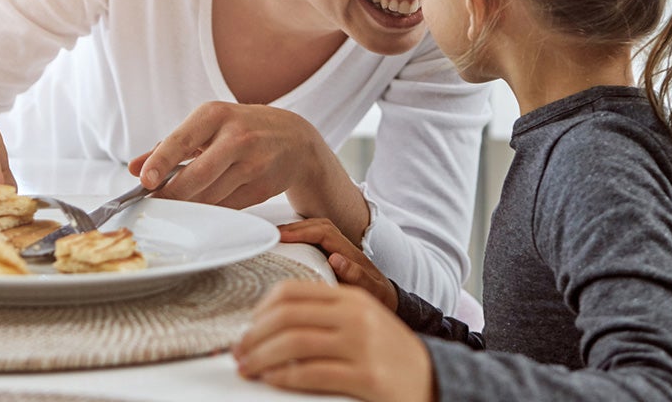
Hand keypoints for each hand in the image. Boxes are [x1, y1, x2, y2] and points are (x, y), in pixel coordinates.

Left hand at [128, 101, 333, 208]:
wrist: (296, 139)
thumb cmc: (242, 128)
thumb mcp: (207, 126)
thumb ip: (169, 146)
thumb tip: (133, 168)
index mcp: (216, 115)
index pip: (181, 141)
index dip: (160, 162)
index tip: (143, 180)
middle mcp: (237, 137)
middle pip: (196, 176)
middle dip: (171, 195)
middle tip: (154, 204)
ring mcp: (253, 164)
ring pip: (210, 197)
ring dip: (189, 205)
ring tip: (176, 205)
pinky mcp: (263, 188)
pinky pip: (226, 207)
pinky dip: (210, 210)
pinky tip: (203, 205)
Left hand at [234, 280, 434, 401]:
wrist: (433, 379)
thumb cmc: (388, 354)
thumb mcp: (359, 322)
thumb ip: (323, 315)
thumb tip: (271, 323)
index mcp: (349, 298)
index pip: (291, 291)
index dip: (260, 310)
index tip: (247, 327)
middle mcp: (355, 315)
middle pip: (286, 316)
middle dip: (254, 336)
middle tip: (238, 352)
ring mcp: (362, 345)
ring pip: (294, 343)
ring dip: (262, 357)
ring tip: (248, 368)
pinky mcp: (367, 376)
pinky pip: (312, 373)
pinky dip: (284, 377)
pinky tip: (273, 380)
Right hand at [278, 218, 396, 310]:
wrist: (390, 301)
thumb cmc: (381, 298)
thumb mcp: (373, 291)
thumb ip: (357, 276)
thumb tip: (336, 258)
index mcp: (351, 252)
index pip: (323, 233)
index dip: (301, 232)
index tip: (282, 237)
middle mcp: (345, 247)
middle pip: (318, 225)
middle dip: (294, 227)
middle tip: (272, 235)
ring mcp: (340, 249)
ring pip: (317, 230)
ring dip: (297, 230)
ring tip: (276, 238)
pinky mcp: (334, 256)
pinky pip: (316, 240)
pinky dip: (301, 238)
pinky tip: (287, 246)